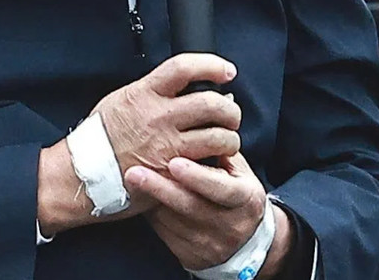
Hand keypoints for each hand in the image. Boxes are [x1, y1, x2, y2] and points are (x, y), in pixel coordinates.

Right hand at [37, 53, 239, 236]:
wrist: (82, 173)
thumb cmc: (99, 138)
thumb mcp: (121, 99)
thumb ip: (151, 91)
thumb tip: (181, 85)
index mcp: (145, 93)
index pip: (185, 68)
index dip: (212, 65)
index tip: (226, 70)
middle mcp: (159, 117)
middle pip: (211, 103)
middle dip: (230, 108)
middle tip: (230, 112)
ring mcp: (168, 146)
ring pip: (218, 137)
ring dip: (230, 139)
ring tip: (226, 140)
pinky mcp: (172, 174)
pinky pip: (208, 166)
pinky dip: (217, 164)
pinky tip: (214, 162)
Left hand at [124, 151, 292, 274]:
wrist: (245, 241)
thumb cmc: (236, 191)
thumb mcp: (239, 171)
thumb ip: (221, 150)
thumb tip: (202, 121)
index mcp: (246, 199)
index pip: (221, 188)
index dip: (197, 176)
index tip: (173, 162)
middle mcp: (230, 226)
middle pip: (191, 207)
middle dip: (160, 188)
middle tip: (134, 172)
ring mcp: (210, 245)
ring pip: (174, 222)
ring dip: (151, 199)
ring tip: (133, 179)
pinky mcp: (192, 257)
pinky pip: (165, 235)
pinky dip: (152, 215)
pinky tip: (142, 199)